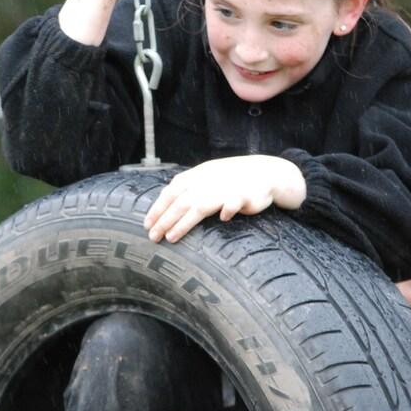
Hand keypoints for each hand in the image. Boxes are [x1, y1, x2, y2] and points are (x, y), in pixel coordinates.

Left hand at [144, 155, 305, 242]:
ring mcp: (225, 189)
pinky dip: (229, 208)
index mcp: (196, 177)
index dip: (157, 209)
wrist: (264, 172)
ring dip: (184, 222)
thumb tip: (164, 204)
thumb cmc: (230, 179)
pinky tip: (224, 217)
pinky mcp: (244, 196)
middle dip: (164, 220)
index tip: (146, 225)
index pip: (171, 193)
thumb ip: (186, 188)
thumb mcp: (205, 178)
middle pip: (180, 202)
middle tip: (153, 237)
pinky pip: (235, 202)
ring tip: (172, 237)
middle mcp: (207, 182)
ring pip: (200, 206)